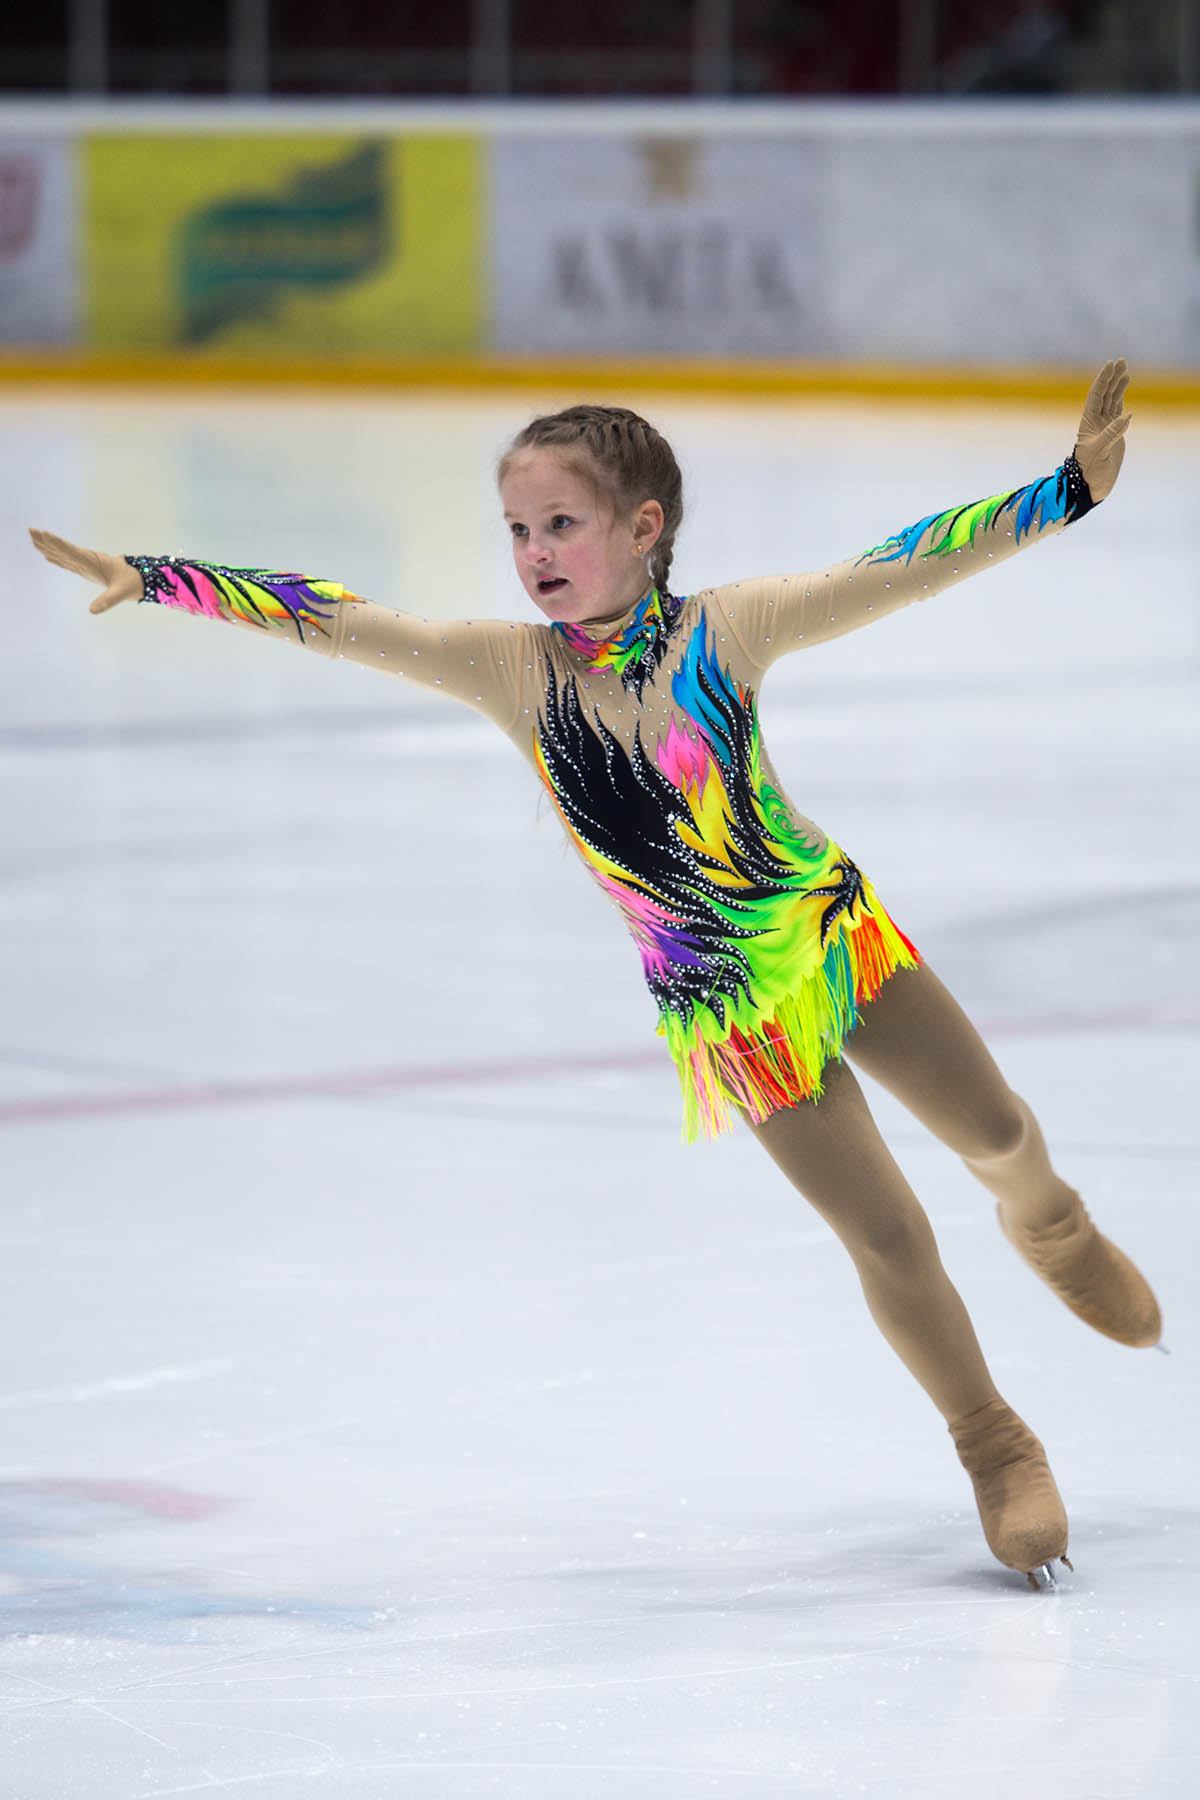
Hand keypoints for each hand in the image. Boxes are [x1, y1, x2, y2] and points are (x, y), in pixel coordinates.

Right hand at [29, 529, 143, 613]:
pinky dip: (57, 556)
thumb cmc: (132, 583)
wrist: (141, 577)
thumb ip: (108, 601)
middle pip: (64, 549)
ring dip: (49, 545)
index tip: (46, 535)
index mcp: (93, 562)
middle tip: (31, 530)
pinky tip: (47, 555)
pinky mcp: (87, 568)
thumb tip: (92, 610)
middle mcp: (88, 561)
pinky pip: (68, 560)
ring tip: (34, 536)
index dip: (59, 544)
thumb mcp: (121, 593)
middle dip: (48, 540)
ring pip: (64, 552)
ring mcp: (86, 563)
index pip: (72, 552)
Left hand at [1073, 359, 1130, 504]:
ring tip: (1125, 371)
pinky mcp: (1114, 433)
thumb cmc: (1089, 471)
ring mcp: (1105, 426)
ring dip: (1118, 385)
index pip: (1096, 396)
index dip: (1103, 380)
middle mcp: (1096, 421)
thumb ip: (1111, 433)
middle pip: (1105, 394)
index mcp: (1088, 422)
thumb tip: (1127, 415)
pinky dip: (1121, 399)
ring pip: (1112, 400)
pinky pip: (1117, 411)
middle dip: (1112, 377)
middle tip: (1121, 361)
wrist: (1091, 485)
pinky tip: (1124, 388)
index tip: (1110, 365)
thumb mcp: (1099, 452)